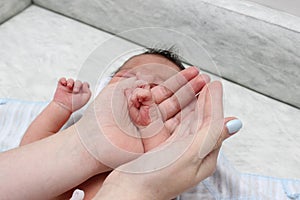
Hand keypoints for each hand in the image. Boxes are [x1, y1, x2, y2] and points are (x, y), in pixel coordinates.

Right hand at [53, 78, 90, 111]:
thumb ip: (88, 91)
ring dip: (70, 82)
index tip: (83, 87)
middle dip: (77, 85)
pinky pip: (62, 80)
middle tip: (75, 91)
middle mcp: (75, 90)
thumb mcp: (86, 98)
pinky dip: (63, 80)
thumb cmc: (74, 104)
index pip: (85, 85)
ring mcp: (68, 88)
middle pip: (78, 82)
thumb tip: (85, 85)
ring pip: (71, 80)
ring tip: (69, 86)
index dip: (84, 85)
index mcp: (81, 93)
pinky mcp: (61, 87)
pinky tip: (64, 83)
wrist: (64, 106)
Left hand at [75, 66, 208, 169]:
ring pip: (178, 114)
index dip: (180, 80)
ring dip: (192, 102)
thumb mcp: (118, 89)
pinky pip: (175, 130)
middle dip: (191, 89)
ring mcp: (153, 130)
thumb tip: (149, 75)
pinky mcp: (156, 143)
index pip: (165, 89)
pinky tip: (199, 109)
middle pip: (174, 100)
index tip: (194, 72)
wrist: (91, 143)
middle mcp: (148, 116)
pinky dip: (187, 120)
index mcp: (139, 102)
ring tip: (207, 90)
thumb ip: (135, 81)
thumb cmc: (99, 116)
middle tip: (206, 79)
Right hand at [94, 81, 241, 199]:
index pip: (214, 124)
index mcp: (204, 157)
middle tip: (207, 82)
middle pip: (203, 121)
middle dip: (205, 100)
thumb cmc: (156, 179)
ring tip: (195, 88)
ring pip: (189, 122)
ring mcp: (178, 151)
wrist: (128, 192)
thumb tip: (235, 123)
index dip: (214, 102)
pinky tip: (179, 106)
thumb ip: (211, 136)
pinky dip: (179, 114)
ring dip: (193, 104)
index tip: (215, 84)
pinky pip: (176, 127)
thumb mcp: (188, 155)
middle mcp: (193, 154)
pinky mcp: (164, 149)